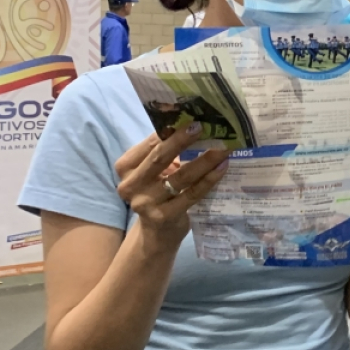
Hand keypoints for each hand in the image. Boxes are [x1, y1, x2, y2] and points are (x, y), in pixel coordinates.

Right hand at [115, 124, 229, 249]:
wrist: (157, 233)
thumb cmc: (159, 192)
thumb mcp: (155, 172)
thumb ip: (165, 151)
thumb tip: (193, 122)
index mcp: (125, 167)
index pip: (149, 143)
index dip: (170, 129)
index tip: (192, 116)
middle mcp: (130, 185)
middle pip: (159, 157)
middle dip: (183, 140)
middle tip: (204, 126)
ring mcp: (145, 203)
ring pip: (180, 176)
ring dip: (205, 160)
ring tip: (224, 147)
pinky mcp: (164, 217)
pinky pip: (191, 194)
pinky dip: (209, 179)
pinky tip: (222, 167)